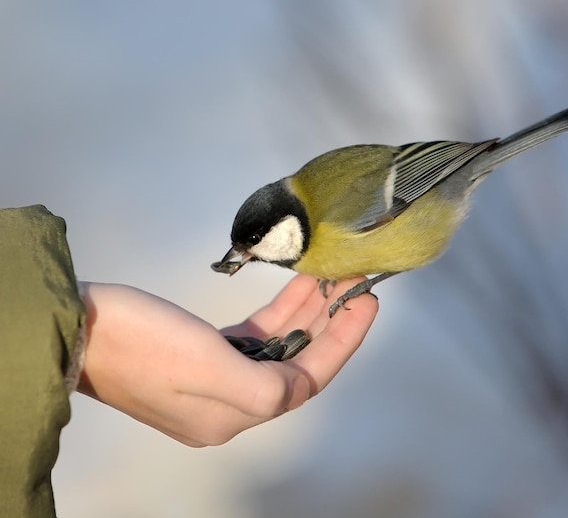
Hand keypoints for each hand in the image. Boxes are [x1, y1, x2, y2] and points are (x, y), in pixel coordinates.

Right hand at [77, 275, 377, 445]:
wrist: (76, 326)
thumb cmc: (138, 342)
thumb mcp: (205, 367)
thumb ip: (264, 385)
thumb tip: (299, 386)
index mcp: (231, 415)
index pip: (305, 380)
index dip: (342, 341)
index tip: (365, 303)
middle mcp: (227, 402)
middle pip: (295, 361)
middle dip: (328, 322)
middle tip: (353, 283)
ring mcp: (214, 376)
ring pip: (277, 345)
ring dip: (305, 312)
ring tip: (331, 277)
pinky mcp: (202, 352)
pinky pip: (254, 335)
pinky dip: (278, 311)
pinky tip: (296, 286)